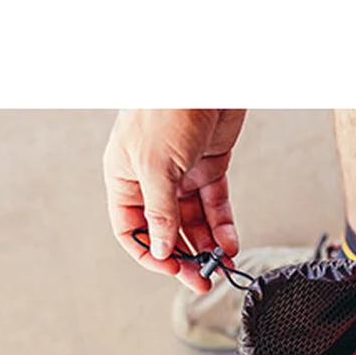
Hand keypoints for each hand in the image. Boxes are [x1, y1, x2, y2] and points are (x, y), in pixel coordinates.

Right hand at [103, 109, 246, 292]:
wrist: (203, 74)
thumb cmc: (166, 109)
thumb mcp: (157, 167)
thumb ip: (160, 212)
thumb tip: (161, 250)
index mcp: (124, 179)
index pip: (131, 230)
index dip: (151, 254)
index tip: (173, 271)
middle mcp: (151, 180)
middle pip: (165, 231)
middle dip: (184, 257)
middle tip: (202, 280)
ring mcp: (180, 174)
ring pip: (192, 222)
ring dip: (207, 246)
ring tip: (223, 266)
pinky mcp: (208, 166)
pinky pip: (215, 205)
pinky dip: (223, 226)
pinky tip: (230, 244)